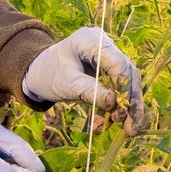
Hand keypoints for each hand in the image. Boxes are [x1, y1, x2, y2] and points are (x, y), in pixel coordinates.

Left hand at [23, 27, 144, 124]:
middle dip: (130, 102)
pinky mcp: (109, 70)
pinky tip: (114, 124)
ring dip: (128, 108)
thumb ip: (89, 91)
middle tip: (131, 128)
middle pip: (127, 73)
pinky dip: (118, 107)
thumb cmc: (49, 74)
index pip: (118, 63)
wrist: (39, 73)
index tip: (124, 112)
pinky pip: (120, 88)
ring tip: (130, 131)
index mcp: (91, 40)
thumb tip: (113, 104)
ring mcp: (108, 56)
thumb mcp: (67, 84)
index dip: (124, 88)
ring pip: (128, 82)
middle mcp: (104, 44)